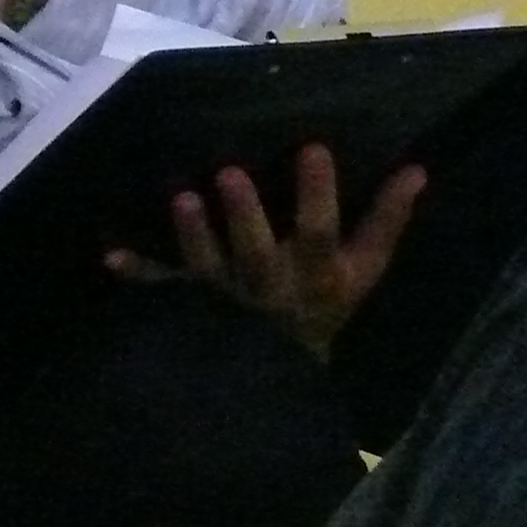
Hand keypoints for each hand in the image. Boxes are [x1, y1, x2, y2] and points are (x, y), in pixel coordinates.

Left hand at [109, 145, 422, 360]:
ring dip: (193, 236)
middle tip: (228, 172)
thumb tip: (417, 170)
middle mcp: (270, 287)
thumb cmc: (323, 309)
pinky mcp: (189, 308)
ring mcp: (225, 300)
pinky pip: (159, 291)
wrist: (276, 380)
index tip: (313, 146)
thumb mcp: (363, 272)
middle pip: (259, 253)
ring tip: (181, 198)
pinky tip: (108, 256)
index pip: (320, 233)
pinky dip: (137, 274)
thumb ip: (387, 221)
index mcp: (316, 276)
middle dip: (244, 216)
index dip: (317, 194)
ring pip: (208, 269)